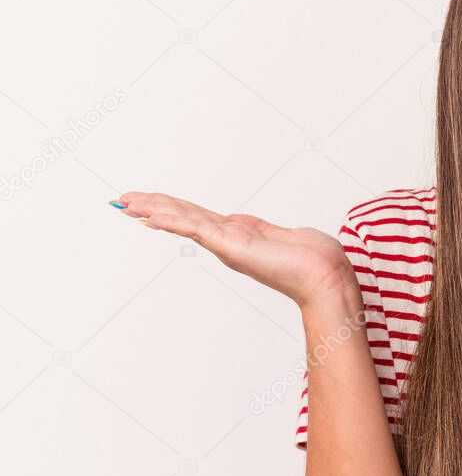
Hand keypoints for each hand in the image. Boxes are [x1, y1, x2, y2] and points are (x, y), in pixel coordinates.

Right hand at [112, 192, 359, 311]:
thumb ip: (263, 231)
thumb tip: (250, 226)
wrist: (325, 275)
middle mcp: (227, 241)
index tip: (147, 205)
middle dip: (152, 207)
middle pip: (183, 217)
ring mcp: (227, 244)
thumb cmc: (313, 259)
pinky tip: (151, 215)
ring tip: (126, 203)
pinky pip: (196, 228)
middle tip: (122, 200)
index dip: (171, 209)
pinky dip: (173, 220)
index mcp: (237, 236)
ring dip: (154, 210)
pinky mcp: (231, 245)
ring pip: (183, 220)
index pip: (196, 217)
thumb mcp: (281, 235)